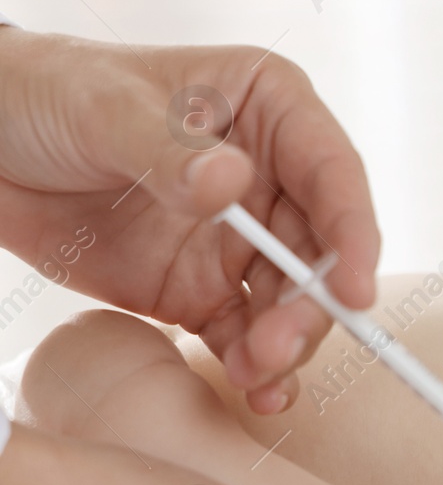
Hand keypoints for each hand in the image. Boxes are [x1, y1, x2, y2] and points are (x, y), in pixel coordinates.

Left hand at [0, 28, 377, 414]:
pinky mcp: (202, 291)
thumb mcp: (103, 108)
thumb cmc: (47, 93)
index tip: (355, 290)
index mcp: (270, 110)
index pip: (333, 172)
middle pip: (321, 251)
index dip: (353, 232)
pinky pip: (244, 336)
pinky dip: (254, 368)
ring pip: (290, 302)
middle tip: (279, 347)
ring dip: (285, 344)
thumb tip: (234, 183)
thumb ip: (169, 150)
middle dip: (311, 305)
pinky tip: (254, 391)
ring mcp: (239, 240)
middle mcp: (270, 179)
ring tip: (255, 374)